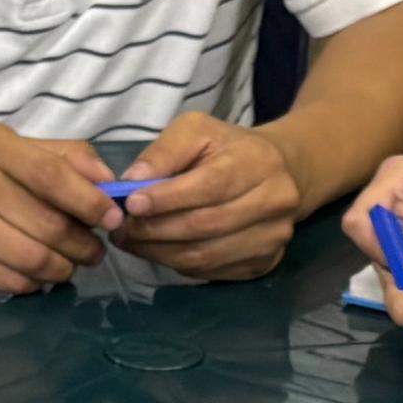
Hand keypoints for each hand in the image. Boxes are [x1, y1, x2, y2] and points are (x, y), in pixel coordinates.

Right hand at [0, 126, 116, 294]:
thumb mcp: (6, 145)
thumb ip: (62, 156)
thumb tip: (109, 181)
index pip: (50, 175)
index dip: (89, 201)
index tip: (113, 218)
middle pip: (46, 224)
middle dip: (83, 244)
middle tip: (94, 249)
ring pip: (30, 259)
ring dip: (63, 268)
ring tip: (70, 264)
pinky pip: (7, 281)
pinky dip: (33, 284)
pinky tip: (39, 276)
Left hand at [108, 112, 305, 279]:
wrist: (281, 173)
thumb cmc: (230, 149)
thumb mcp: (197, 131)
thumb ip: (165, 151)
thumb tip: (133, 180)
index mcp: (259, 162)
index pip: (211, 185)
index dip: (168, 199)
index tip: (131, 205)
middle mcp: (275, 201)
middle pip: (205, 225)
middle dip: (155, 230)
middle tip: (121, 228)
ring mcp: (273, 237)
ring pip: (206, 255)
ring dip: (160, 252)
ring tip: (131, 241)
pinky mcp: (265, 262)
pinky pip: (212, 271)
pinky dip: (178, 264)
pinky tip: (159, 251)